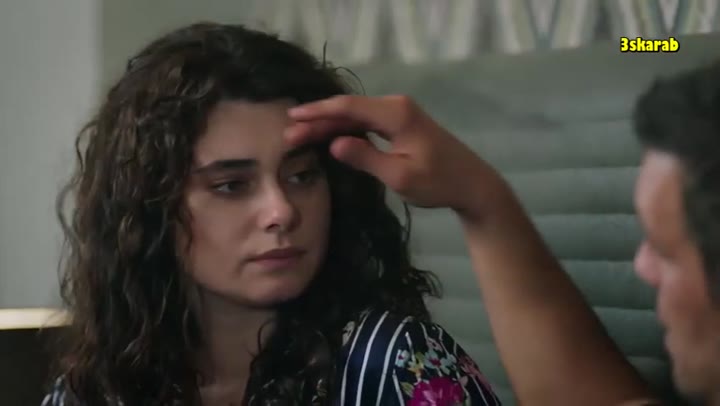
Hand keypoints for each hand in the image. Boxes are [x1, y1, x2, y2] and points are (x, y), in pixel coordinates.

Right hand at [285, 95, 498, 213]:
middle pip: (349, 109)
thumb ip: (366, 158)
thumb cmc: (439, 182)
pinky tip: (329, 137)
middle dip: (318, 120)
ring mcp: (399, 114)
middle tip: (288, 134)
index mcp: (396, 113)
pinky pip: (366, 122)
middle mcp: (396, 106)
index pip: (348, 107)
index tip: (292, 118)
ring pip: (356, 116)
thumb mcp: (400, 175)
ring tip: (301, 136)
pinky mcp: (401, 125)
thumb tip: (334, 144)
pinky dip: (346, 129)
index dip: (318, 112)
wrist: (472, 184)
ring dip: (330, 125)